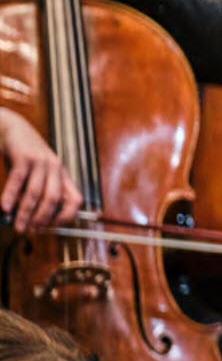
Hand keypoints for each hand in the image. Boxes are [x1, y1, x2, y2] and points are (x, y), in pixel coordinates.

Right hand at [0, 107, 81, 232]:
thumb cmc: (25, 156)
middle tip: (31, 231)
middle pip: (54, 198)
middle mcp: (55, 168)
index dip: (67, 216)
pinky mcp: (24, 157)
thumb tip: (32, 218)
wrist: (13, 129)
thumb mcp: (38, 174)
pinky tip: (5, 208)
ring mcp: (41, 162)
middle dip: (42, 218)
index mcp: (62, 175)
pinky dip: (11, 196)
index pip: (76, 199)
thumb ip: (39, 191)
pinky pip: (18, 180)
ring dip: (26, 212)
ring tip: (18, 226)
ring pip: (36, 192)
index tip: (52, 227)